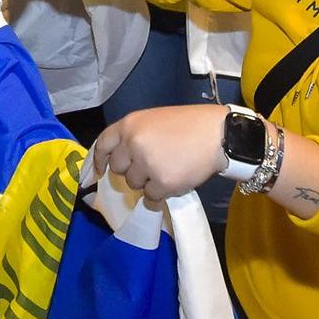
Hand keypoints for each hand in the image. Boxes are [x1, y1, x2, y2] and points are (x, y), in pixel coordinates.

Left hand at [90, 105, 230, 202]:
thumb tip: (121, 159)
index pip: (103, 144)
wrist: (219, 134)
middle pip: (118, 169)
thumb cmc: (189, 125)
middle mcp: (133, 143)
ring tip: (168, 168)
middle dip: (132, 171)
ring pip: (134, 185)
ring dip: (148, 182)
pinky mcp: (162, 182)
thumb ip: (135, 136)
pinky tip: (175, 180)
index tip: (100, 170)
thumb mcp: (155, 121)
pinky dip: (161, 193)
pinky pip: (151, 197)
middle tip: (151, 166)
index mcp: (130, 124)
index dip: (99, 159)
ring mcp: (147, 164)